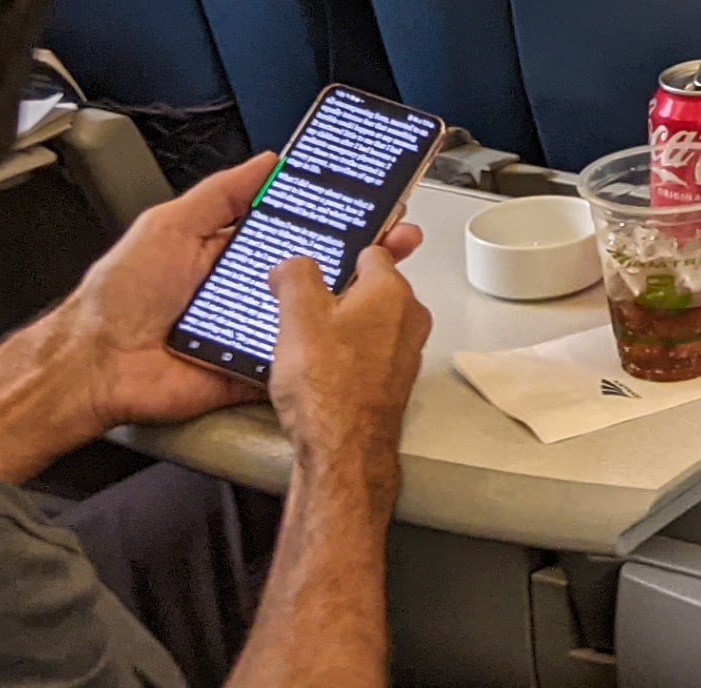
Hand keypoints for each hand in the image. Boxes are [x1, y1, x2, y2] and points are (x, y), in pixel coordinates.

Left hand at [58, 152, 425, 433]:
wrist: (97, 364)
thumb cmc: (121, 294)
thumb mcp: (169, 224)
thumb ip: (220, 194)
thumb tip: (267, 162)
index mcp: (228, 249)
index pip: (290, 225)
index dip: (328, 213)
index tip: (363, 199)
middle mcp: (245, 287)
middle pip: (312, 266)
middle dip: (355, 251)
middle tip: (392, 235)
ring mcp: (252, 328)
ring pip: (311, 311)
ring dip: (345, 297)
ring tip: (382, 277)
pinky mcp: (253, 366)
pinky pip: (293, 355)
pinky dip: (318, 346)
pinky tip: (346, 329)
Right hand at [268, 244, 432, 491]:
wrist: (343, 450)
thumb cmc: (329, 388)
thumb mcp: (297, 316)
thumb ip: (295, 276)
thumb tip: (292, 265)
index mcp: (391, 290)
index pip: (371, 250)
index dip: (340, 253)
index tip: (322, 258)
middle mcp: (408, 318)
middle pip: (369, 289)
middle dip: (336, 295)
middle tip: (302, 308)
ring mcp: (404, 352)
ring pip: (369, 323)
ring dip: (340, 328)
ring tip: (306, 345)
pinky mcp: (393, 381)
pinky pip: (368, 355)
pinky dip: (346, 357)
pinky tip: (320, 371)